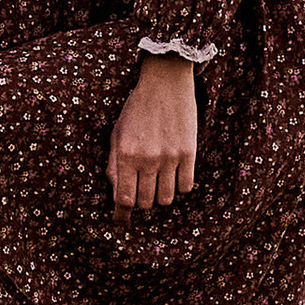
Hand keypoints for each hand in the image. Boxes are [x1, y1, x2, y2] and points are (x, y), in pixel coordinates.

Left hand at [110, 53, 198, 216]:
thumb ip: (115, 166)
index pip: (124, 198)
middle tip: (141, 190)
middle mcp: (148, 159)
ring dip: (160, 195)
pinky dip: (179, 186)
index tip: (122, 221)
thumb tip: (117, 195)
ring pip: (166, 198)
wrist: (165, 83)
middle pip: (146, 202)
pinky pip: (186, 186)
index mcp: (126, 154)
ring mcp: (170, 157)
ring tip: (158, 181)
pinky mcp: (189, 153)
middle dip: (141, 201)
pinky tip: (174, 174)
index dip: (122, 214)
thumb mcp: (117, 134)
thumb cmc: (137, 109)